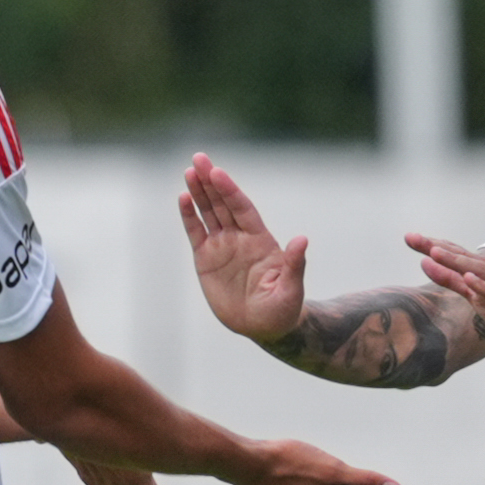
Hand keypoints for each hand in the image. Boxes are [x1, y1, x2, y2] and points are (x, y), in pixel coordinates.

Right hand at [178, 153, 309, 342]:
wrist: (265, 326)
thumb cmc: (283, 308)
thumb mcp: (291, 289)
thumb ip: (294, 264)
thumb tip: (302, 240)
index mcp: (260, 240)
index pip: (242, 208)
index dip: (230, 191)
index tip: (218, 173)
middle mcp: (240, 237)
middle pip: (223, 203)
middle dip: (211, 181)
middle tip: (199, 158)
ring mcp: (222, 246)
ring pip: (209, 212)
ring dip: (199, 192)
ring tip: (189, 171)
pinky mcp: (206, 259)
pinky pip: (196, 232)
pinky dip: (189, 216)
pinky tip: (183, 197)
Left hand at [408, 235, 484, 350]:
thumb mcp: (479, 299)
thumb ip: (454, 282)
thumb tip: (427, 264)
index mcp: (482, 276)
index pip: (454, 256)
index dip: (431, 247)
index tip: (409, 238)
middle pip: (461, 257)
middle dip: (435, 247)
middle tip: (410, 237)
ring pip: (479, 270)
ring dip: (457, 261)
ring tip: (434, 251)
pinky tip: (470, 280)